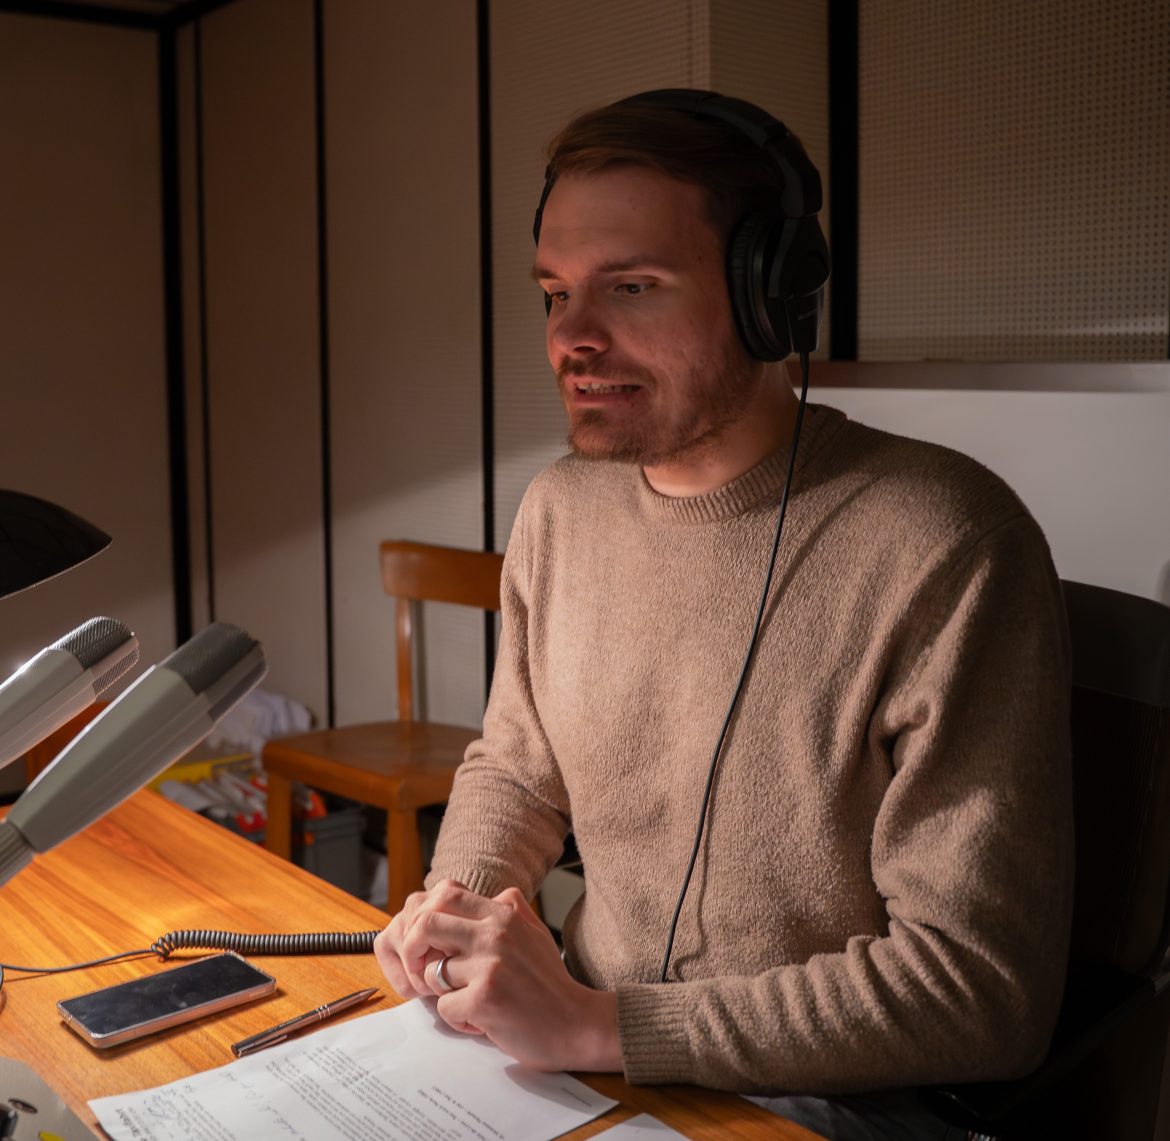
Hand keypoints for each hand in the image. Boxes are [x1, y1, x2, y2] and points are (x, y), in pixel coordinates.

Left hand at [376, 879, 620, 1071]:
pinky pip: (444, 1007)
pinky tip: (482, 1021)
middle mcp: (494, 934)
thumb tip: (493, 894)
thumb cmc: (551, 983)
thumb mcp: (535, 932)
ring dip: (441, 993)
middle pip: (425, 924)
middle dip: (412, 950)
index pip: (446, 894)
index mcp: (503, 915)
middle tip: (422, 971)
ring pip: (431, 972)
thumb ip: (512, 909)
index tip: (429, 941)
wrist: (577, 1024)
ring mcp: (489, 966)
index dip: (426, 916)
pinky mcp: (483, 999)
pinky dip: (458, 1020)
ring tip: (467, 1002)